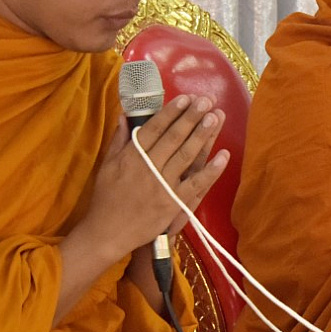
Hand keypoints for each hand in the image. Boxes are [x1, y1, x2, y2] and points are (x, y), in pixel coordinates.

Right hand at [80, 94, 229, 260]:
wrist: (108, 233)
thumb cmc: (106, 198)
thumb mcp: (107, 166)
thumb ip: (119, 140)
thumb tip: (125, 115)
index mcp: (131, 157)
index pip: (154, 129)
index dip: (171, 112)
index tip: (185, 98)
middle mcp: (148, 168)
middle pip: (173, 138)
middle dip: (191, 117)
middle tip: (206, 101)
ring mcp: (162, 186)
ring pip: (186, 156)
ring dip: (202, 135)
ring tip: (215, 117)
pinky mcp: (173, 204)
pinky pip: (196, 184)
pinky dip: (211, 170)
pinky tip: (224, 155)